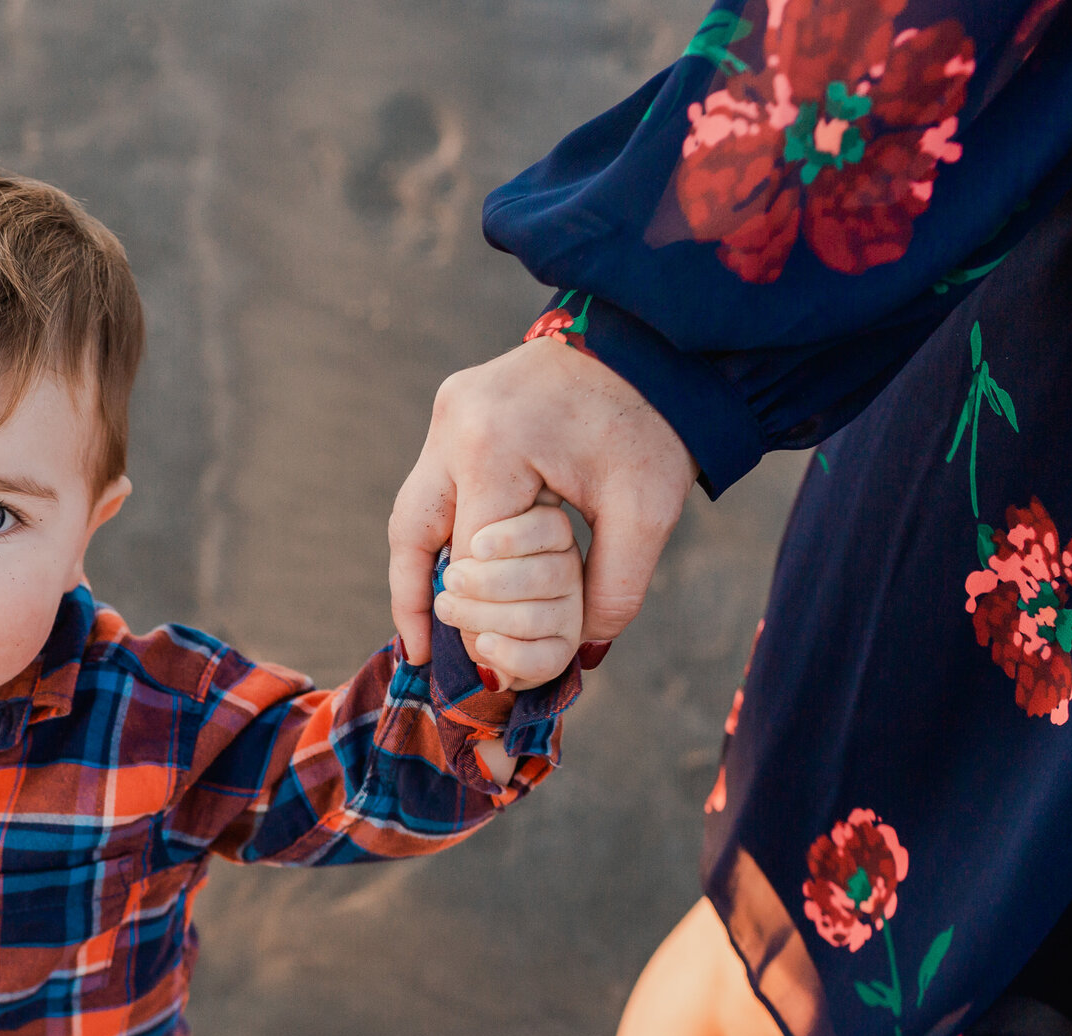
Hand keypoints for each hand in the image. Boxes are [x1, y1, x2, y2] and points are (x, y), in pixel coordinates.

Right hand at [389, 336, 695, 671]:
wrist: (659, 340)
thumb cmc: (656, 422)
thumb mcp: (647, 512)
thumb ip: (614, 588)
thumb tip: (584, 649)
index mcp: (493, 446)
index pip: (471, 555)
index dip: (479, 613)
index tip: (490, 659)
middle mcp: (455, 424)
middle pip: (412, 531)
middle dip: (415, 597)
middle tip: (423, 651)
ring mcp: (450, 409)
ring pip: (414, 506)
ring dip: (420, 563)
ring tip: (426, 620)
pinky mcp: (459, 403)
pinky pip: (435, 480)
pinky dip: (442, 526)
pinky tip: (451, 564)